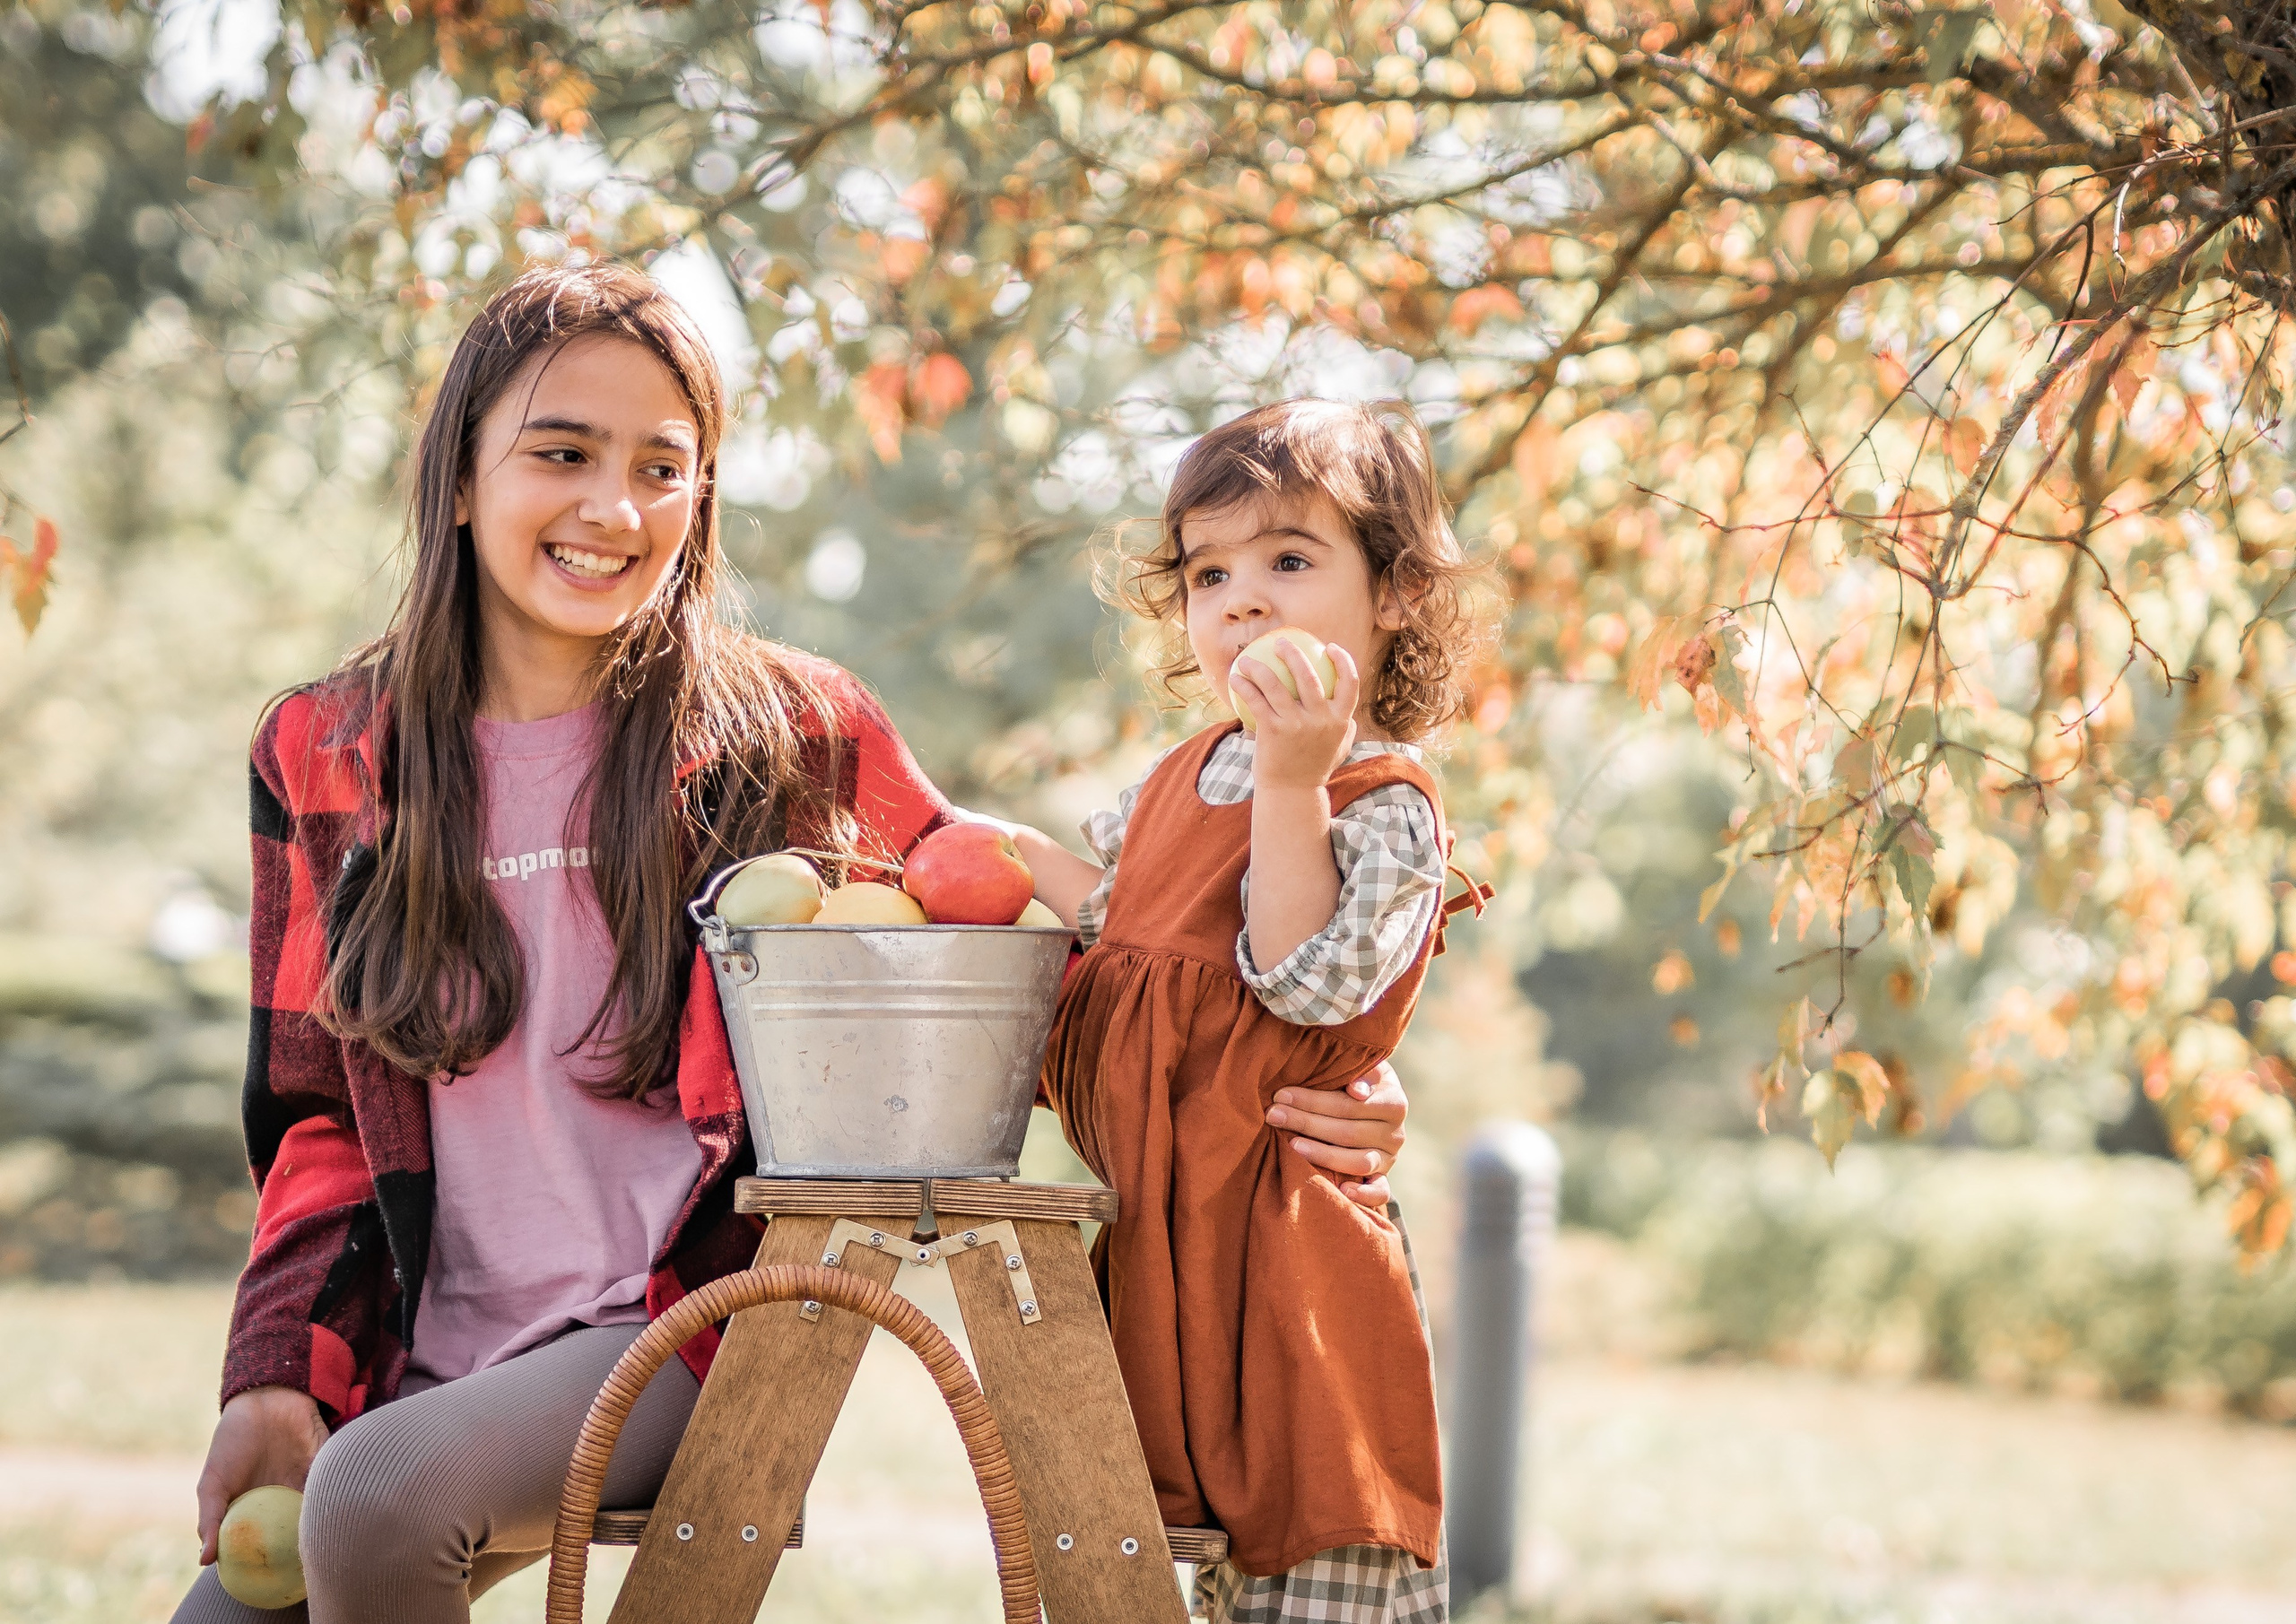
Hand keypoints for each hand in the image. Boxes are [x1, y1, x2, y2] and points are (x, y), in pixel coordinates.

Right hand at [194, 1385, 328, 1563]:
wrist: (263, 1399)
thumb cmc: (232, 1441)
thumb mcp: (213, 1483)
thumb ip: (210, 1520)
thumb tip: (204, 1561)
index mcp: (258, 1508)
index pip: (266, 1542)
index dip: (271, 1561)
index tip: (275, 1584)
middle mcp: (285, 1499)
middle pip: (297, 1532)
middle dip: (303, 1550)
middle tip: (307, 1571)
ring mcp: (307, 1483)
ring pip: (317, 1513)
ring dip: (322, 1527)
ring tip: (325, 1548)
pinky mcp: (326, 1464)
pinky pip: (333, 1486)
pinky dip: (335, 1498)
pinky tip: (336, 1513)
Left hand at [1231, 640, 1360, 793]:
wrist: (1292, 792)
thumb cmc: (1314, 767)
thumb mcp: (1338, 748)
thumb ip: (1345, 728)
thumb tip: (1349, 710)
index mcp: (1341, 720)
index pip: (1350, 683)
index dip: (1342, 660)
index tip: (1328, 647)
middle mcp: (1321, 720)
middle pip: (1309, 675)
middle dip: (1293, 653)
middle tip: (1280, 643)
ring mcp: (1297, 725)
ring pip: (1275, 685)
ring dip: (1258, 667)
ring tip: (1246, 659)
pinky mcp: (1274, 731)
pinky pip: (1256, 701)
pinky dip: (1244, 686)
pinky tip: (1234, 679)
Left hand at [1268, 1060, 1407, 1209]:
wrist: (1371, 1107)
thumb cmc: (1353, 1082)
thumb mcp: (1360, 1068)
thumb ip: (1359, 1071)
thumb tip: (1356, 1090)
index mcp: (1393, 1101)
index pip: (1349, 1104)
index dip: (1313, 1100)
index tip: (1280, 1095)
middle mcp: (1395, 1132)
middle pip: (1348, 1132)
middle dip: (1306, 1123)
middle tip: (1273, 1115)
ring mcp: (1390, 1158)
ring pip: (1359, 1162)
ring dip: (1323, 1155)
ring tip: (1292, 1145)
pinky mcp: (1383, 1179)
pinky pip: (1379, 1193)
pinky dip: (1363, 1195)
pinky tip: (1341, 1190)